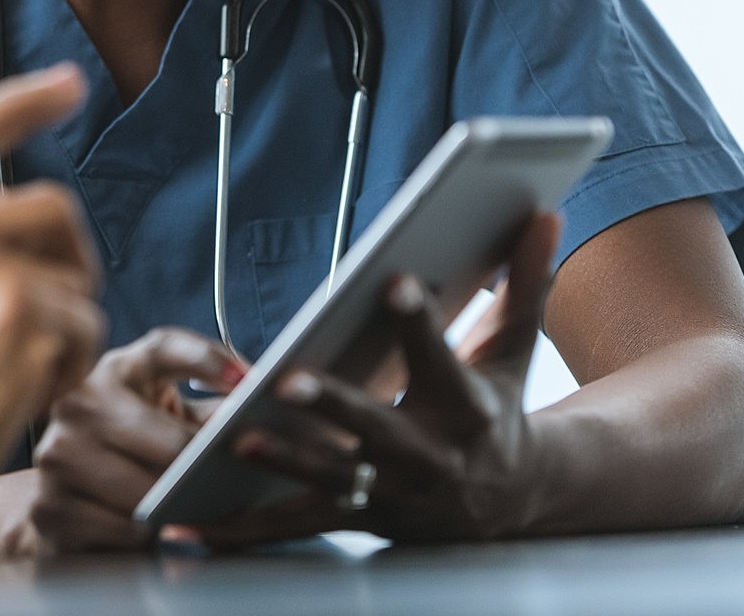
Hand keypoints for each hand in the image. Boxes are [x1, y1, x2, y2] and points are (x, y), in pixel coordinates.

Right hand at [0, 66, 105, 570]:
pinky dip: (71, 366)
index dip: (20, 102)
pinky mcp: (22, 315)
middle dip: (70, 260)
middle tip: (51, 317)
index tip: (67, 83)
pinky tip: (28, 392)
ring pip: (75, 277)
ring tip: (21, 368)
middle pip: (52, 207)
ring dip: (68, 326)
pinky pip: (87, 327)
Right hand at [4, 328, 246, 555]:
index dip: (206, 359)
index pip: (163, 350)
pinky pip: (122, 529)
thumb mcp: (169, 422)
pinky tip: (152, 531)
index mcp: (117, 370)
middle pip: (169, 441)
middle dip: (204, 470)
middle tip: (229, 486)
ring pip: (147, 492)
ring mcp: (56, 451)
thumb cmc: (132, 455)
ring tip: (193, 511)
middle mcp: (80, 401)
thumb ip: (212, 415)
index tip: (248, 380)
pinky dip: (146, 536)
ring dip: (177, 508)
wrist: (63, 498)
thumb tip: (258, 416)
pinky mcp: (47, 503)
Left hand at [190, 211, 561, 548]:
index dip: (419, 322)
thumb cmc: (498, 408)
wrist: (514, 502)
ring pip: (333, 481)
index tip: (394, 282)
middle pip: (377, 428)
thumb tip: (545, 213)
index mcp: (466, 406)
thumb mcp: (512, 349)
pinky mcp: (361, 521)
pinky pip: (299, 525)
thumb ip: (524, 282)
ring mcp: (393, 494)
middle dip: (333, 407)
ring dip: (286, 463)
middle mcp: (430, 456)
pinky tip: (199, 524)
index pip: (440, 357)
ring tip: (237, 439)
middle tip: (287, 381)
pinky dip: (248, 530)